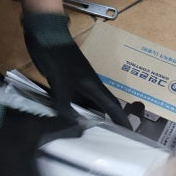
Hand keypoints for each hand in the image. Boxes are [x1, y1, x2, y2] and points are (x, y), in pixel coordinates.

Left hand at [22, 13, 130, 127]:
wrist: (45, 34)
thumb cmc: (57, 56)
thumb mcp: (61, 82)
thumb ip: (66, 105)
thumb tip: (74, 124)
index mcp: (93, 85)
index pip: (112, 106)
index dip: (122, 120)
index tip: (130, 134)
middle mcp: (88, 86)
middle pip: (101, 108)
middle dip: (106, 124)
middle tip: (107, 141)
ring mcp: (77, 84)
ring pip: (86, 106)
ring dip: (87, 119)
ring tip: (88, 136)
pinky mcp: (65, 83)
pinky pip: (73, 101)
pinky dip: (73, 111)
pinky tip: (68, 121)